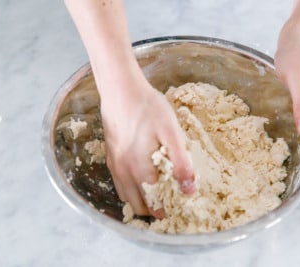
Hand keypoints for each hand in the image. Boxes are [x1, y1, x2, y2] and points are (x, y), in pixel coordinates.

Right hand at [98, 71, 194, 217]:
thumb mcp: (171, 133)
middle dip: (153, 210)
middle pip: (138, 206)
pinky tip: (140, 176)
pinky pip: (118, 182)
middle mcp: (123, 173)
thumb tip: (189, 190)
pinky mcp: (110, 156)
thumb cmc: (149, 108)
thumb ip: (181, 163)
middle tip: (168, 202)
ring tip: (156, 192)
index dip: (167, 210)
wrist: (121, 89)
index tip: (177, 206)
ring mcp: (114, 165)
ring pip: (126, 196)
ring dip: (140, 200)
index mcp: (140, 170)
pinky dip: (130, 188)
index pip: (154, 205)